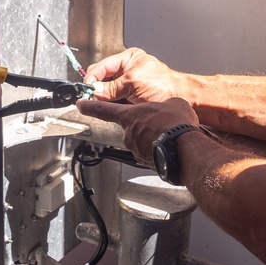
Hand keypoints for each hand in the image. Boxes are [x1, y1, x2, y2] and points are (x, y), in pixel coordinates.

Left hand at [77, 97, 198, 165]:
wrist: (185, 149)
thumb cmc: (176, 124)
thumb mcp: (171, 102)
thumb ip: (161, 105)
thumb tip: (165, 109)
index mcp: (129, 115)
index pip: (103, 110)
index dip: (90, 107)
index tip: (80, 104)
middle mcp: (128, 133)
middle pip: (130, 127)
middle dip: (142, 125)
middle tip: (160, 123)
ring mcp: (135, 149)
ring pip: (140, 141)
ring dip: (151, 138)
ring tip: (169, 135)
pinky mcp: (145, 162)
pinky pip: (149, 153)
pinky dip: (156, 149)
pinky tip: (169, 146)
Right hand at [83, 47, 179, 102]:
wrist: (179, 99)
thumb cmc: (164, 86)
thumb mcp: (133, 84)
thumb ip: (112, 88)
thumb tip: (94, 90)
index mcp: (128, 58)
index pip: (102, 66)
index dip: (92, 78)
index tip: (86, 89)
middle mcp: (127, 69)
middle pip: (102, 78)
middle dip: (97, 88)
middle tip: (91, 98)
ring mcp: (128, 83)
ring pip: (107, 91)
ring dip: (104, 97)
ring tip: (101, 103)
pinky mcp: (130, 96)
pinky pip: (114, 100)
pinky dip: (111, 104)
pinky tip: (110, 107)